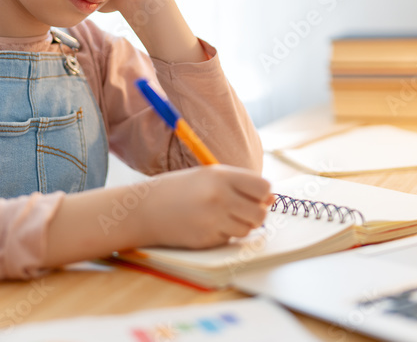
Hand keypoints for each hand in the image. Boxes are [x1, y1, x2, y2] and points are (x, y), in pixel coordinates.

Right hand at [139, 165, 273, 248]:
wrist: (144, 209)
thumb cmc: (179, 189)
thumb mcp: (208, 177)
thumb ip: (239, 184)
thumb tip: (272, 198)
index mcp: (221, 176)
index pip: (263, 187)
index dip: (263, 194)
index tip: (255, 196)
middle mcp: (219, 197)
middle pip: (260, 213)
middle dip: (256, 214)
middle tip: (241, 210)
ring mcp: (212, 220)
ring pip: (248, 229)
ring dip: (240, 225)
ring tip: (221, 216)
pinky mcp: (206, 239)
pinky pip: (230, 239)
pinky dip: (224, 234)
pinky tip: (207, 225)